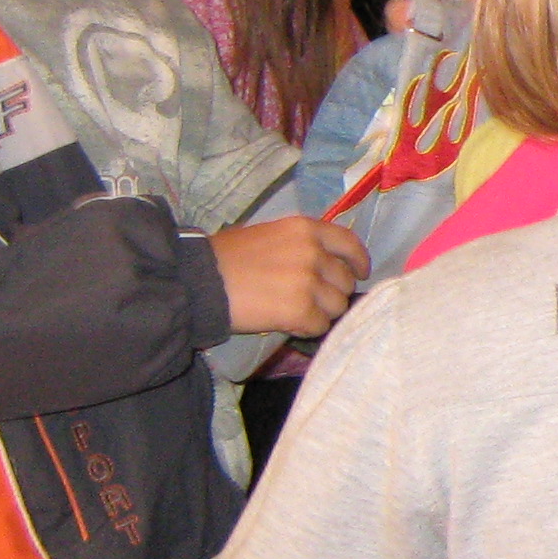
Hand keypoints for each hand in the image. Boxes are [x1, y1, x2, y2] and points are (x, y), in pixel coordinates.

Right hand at [210, 217, 368, 336]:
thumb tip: (328, 263)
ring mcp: (308, 281)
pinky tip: (287, 324)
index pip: (350, 244)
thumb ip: (302, 246)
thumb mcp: (269, 235)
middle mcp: (313, 252)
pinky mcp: (299, 310)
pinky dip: (306, 329)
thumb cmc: (226, 258)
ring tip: (295, 312)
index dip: (358, 262)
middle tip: (309, 300)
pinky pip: (320, 326)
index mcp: (306, 229)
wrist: (198, 282)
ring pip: (337, 306)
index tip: (359, 273)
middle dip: (331, 293)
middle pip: (346, 281)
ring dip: (320, 313)